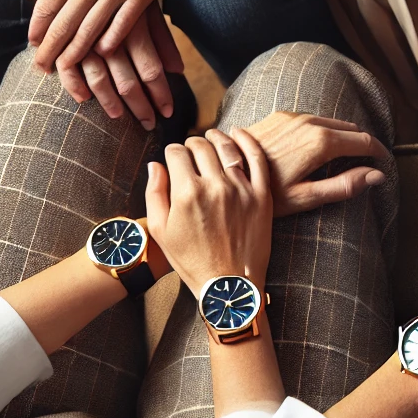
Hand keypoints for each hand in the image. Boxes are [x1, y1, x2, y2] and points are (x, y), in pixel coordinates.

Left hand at [27, 0, 186, 77]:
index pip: (47, 7)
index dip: (38, 30)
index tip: (33, 46)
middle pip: (64, 24)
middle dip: (51, 50)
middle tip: (42, 68)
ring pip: (90, 29)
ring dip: (76, 52)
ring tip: (67, 68)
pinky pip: (123, 23)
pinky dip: (111, 39)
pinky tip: (102, 52)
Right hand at [61, 6, 185, 129]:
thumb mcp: (146, 2)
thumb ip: (161, 37)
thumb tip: (178, 70)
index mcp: (136, 23)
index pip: (152, 68)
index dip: (160, 93)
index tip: (167, 113)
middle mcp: (112, 31)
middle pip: (128, 80)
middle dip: (139, 106)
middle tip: (148, 125)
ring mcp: (87, 33)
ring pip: (98, 77)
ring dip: (108, 101)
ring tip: (118, 118)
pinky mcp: (64, 31)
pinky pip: (69, 65)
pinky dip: (75, 84)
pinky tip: (81, 99)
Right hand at [146, 129, 274, 294]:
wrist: (229, 283)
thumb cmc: (192, 260)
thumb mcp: (160, 230)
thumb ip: (155, 193)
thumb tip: (155, 164)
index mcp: (186, 192)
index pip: (177, 153)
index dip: (172, 152)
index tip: (173, 157)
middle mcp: (215, 186)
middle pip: (201, 147)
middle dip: (191, 143)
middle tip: (190, 149)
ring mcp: (241, 189)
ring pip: (227, 147)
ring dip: (216, 137)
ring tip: (211, 136)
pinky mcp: (262, 195)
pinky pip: (257, 158)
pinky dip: (248, 141)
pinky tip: (239, 134)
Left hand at [200, 111, 388, 216]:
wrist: (222, 174)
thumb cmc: (263, 195)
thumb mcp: (306, 197)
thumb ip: (344, 185)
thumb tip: (377, 176)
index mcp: (321, 142)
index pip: (365, 141)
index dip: (379, 152)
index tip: (385, 163)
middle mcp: (309, 122)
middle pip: (350, 128)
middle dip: (362, 143)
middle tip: (368, 162)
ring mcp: (292, 117)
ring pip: (331, 122)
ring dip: (343, 136)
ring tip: (345, 157)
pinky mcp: (278, 116)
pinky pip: (312, 120)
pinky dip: (323, 131)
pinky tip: (316, 149)